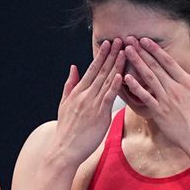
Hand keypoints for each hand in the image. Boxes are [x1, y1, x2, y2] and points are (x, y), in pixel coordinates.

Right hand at [51, 39, 124, 165]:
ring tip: (125, 51)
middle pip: (101, 71)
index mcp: (78, 92)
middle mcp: (85, 95)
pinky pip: (108, 97)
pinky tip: (121, 74)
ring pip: (107, 81)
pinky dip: (115, 86)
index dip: (101, 55)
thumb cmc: (66, 130)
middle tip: (121, 39)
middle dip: (112, 54)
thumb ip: (70, 85)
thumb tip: (73, 67)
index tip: (109, 43)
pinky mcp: (99, 115)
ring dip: (117, 65)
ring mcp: (92, 104)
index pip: (92, 69)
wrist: (64, 150)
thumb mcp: (64, 104)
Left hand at [121, 37, 189, 152]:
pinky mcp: (159, 113)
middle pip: (156, 66)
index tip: (145, 40)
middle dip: (142, 51)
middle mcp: (175, 88)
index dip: (155, 50)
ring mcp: (166, 100)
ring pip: (148, 78)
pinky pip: (145, 97)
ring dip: (137, 63)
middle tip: (130, 39)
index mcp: (188, 83)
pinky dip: (135, 87)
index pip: (168, 61)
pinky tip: (126, 77)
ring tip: (127, 51)